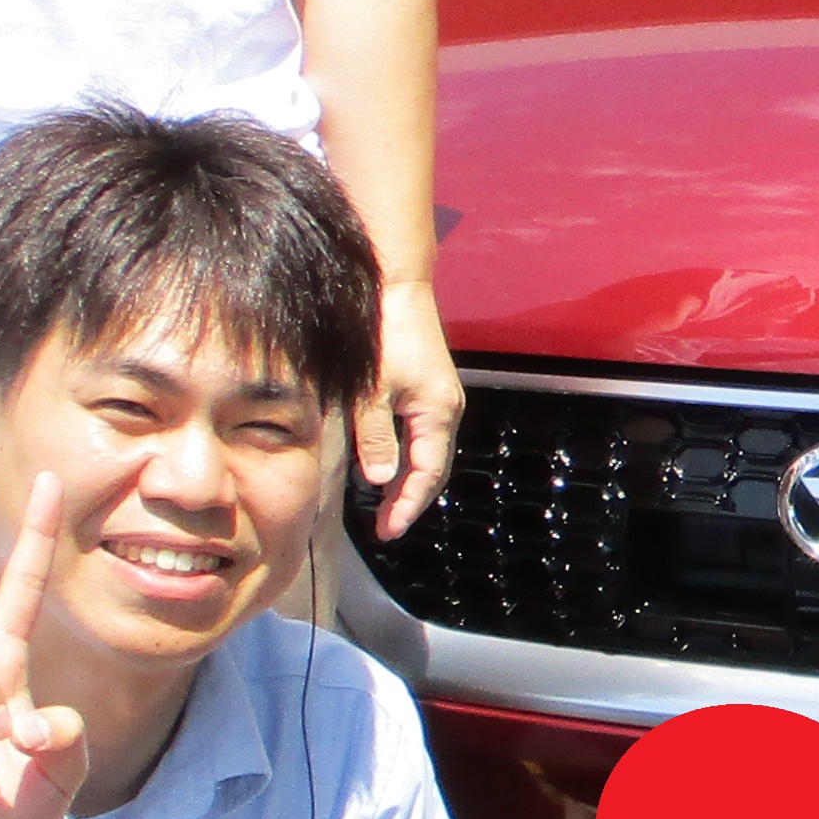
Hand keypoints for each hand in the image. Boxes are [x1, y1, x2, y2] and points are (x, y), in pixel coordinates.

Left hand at [355, 277, 463, 544]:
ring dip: (409, 481)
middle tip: (385, 526)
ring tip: (384, 505)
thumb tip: (379, 481)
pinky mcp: (429, 388)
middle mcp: (447, 409)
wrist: (397, 287)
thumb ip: (375, 437)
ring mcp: (441, 398)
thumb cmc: (384, 335)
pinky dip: (408, 458)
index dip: (407, 506)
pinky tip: (387, 464)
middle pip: (434, 469)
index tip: (387, 531)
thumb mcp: (371, 390)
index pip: (428, 475)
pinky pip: (423, 435)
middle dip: (410, 500)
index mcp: (437, 413)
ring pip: (429, 452)